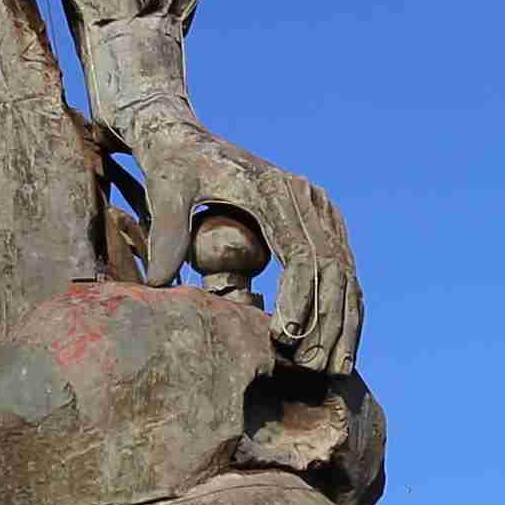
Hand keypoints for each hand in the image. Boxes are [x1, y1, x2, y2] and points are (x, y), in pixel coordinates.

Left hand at [121, 113, 362, 374]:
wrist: (185, 137)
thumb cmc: (172, 164)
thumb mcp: (164, 189)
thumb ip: (165, 232)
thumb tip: (158, 282)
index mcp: (274, 188)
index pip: (301, 254)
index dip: (300, 301)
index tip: (285, 340)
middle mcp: (306, 194)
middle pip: (333, 266)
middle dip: (327, 321)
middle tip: (312, 367)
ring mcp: (318, 205)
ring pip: (346, 270)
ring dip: (343, 321)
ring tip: (334, 368)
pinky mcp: (320, 217)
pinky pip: (341, 265)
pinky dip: (343, 305)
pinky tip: (339, 344)